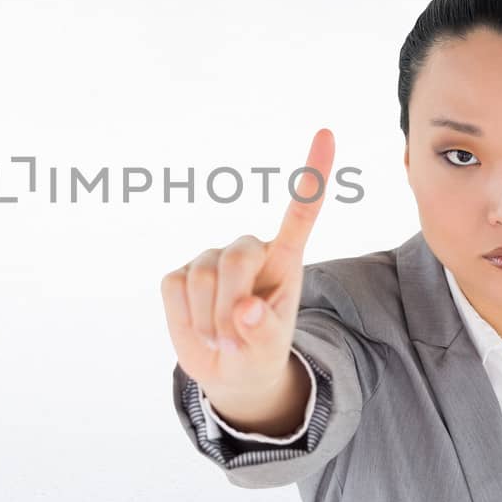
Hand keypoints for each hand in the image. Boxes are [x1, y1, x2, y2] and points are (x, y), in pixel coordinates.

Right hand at [160, 128, 334, 399]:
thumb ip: (263, 332)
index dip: (312, 174)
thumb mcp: (269, 353)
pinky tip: (198, 326)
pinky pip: (174, 288)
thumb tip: (246, 310)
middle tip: (235, 341)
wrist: (227, 369)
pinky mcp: (178, 273)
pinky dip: (184, 317)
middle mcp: (248, 250)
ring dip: (209, 320)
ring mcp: (210, 258)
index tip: (326, 133)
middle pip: (235, 258)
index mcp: (284, 260)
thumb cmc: (258, 353)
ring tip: (221, 338)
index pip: (301, 212)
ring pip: (200, 277)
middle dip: (230, 306)